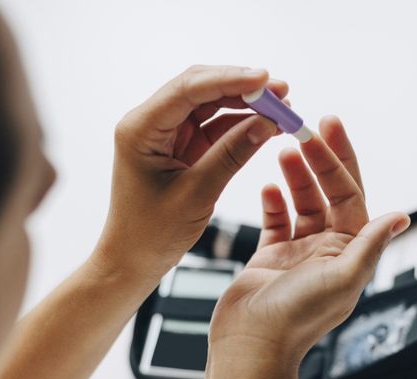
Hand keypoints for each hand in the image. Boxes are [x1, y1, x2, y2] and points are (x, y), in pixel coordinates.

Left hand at [94, 65, 286, 280]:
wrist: (132, 261)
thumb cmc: (151, 234)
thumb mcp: (196, 194)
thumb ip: (230, 156)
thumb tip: (266, 124)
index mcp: (141, 129)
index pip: (188, 89)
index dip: (229, 79)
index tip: (265, 79)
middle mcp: (150, 123)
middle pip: (201, 88)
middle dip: (243, 87)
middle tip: (282, 91)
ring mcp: (167, 134)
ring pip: (211, 104)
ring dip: (246, 104)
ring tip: (284, 108)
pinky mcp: (181, 147)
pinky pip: (215, 126)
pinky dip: (241, 124)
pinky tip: (268, 125)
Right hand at [208, 116, 409, 368]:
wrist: (250, 346)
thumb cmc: (295, 319)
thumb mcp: (341, 278)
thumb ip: (370, 245)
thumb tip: (401, 216)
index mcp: (350, 253)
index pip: (350, 194)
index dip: (339, 159)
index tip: (327, 126)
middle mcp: (328, 251)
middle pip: (327, 193)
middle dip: (318, 159)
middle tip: (303, 126)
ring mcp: (298, 254)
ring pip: (301, 203)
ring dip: (294, 176)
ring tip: (282, 149)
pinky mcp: (270, 260)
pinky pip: (276, 222)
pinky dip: (273, 202)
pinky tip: (267, 185)